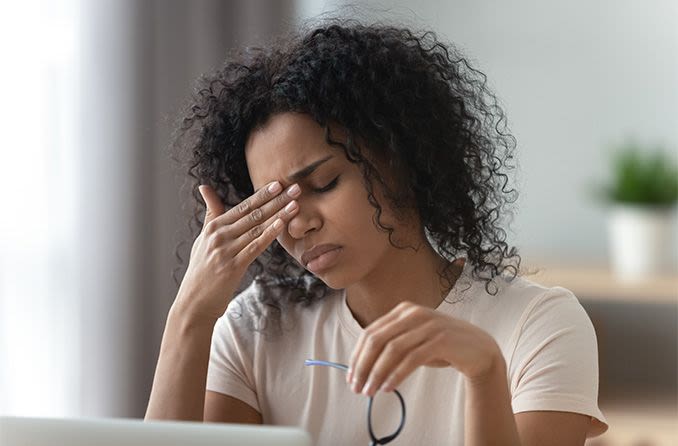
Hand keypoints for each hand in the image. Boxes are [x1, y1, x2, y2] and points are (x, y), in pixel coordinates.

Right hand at [173, 181, 300, 322]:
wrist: (194, 302)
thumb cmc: (201, 269)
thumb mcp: (203, 238)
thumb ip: (210, 213)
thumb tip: (204, 187)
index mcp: (214, 227)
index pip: (243, 206)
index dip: (262, 194)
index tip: (279, 183)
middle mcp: (219, 235)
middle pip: (253, 213)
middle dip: (276, 199)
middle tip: (295, 187)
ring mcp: (226, 250)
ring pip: (257, 228)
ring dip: (278, 214)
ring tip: (295, 203)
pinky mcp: (233, 266)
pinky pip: (255, 247)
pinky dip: (269, 234)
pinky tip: (281, 225)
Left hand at [347, 301, 500, 395]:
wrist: (480, 348)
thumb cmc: (442, 346)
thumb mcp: (414, 339)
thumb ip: (392, 344)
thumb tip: (362, 366)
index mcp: (403, 310)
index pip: (370, 332)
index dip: (356, 356)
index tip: (350, 376)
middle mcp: (414, 313)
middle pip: (377, 340)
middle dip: (363, 365)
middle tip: (356, 387)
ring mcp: (428, 325)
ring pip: (392, 350)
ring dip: (377, 373)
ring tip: (370, 391)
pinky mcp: (441, 340)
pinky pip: (411, 359)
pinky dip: (396, 375)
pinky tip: (388, 387)